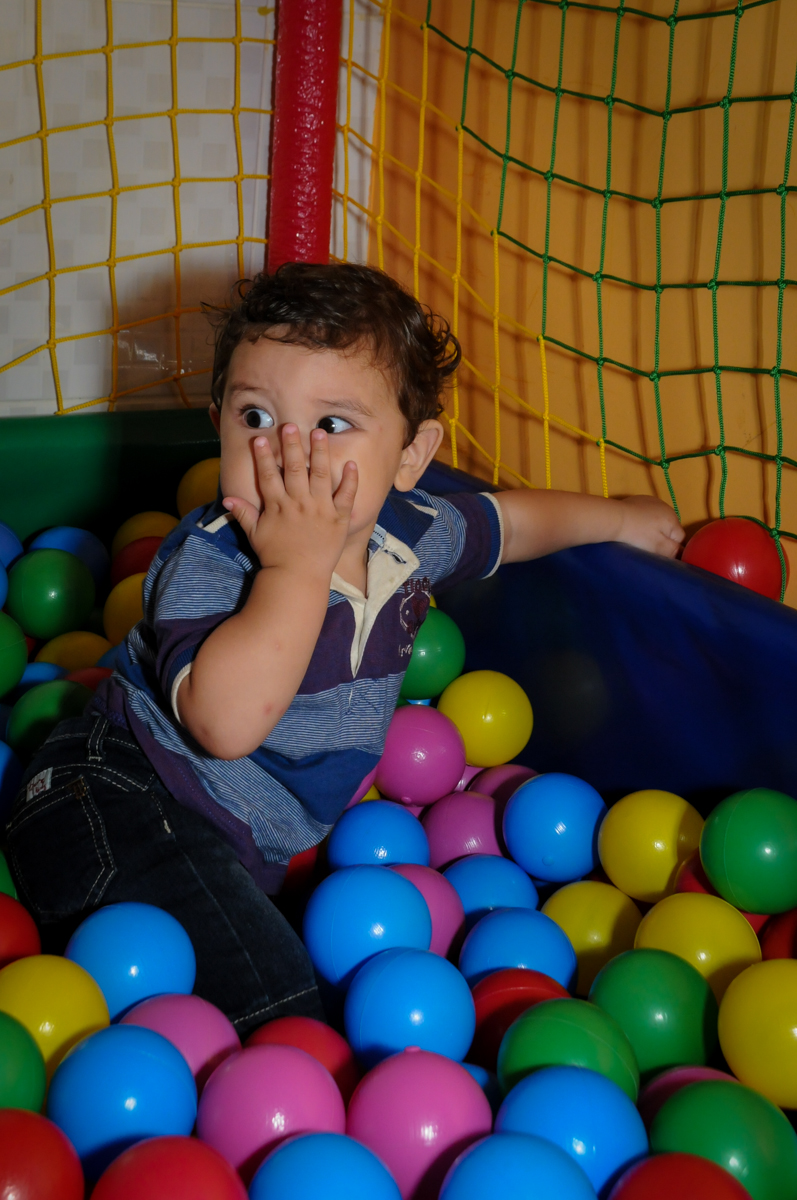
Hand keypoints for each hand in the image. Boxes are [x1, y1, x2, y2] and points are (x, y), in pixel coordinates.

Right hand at [221, 425, 357, 575]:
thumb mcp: (255, 535)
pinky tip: (351, 463)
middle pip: (296, 468)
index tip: (261, 438)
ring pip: (321, 474)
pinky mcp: (339, 518)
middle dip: (292, 445)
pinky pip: (346, 495)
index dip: (264, 456)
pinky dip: (350, 480)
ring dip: (320, 452)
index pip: (269, 475)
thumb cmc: (275, 556)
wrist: (298, 577)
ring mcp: (320, 509)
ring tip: (320, 433)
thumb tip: (226, 499)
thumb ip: (243, 514)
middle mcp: (299, 503)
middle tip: (291, 426)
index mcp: (278, 506)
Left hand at [615, 495, 684, 557]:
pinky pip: (646, 514)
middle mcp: (666, 507)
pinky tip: (633, 526)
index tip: (659, 554)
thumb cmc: (637, 534)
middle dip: (662, 538)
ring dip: (652, 529)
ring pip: (658, 521)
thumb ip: (674, 550)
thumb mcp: (659, 547)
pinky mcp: (638, 500)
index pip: (680, 538)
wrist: (613, 518)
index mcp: (673, 518)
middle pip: (669, 528)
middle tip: (647, 546)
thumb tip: (683, 554)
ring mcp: (652, 501)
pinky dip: (642, 521)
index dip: (671, 548)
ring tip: (638, 536)